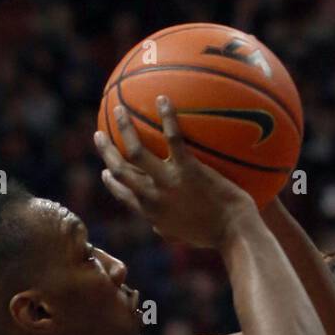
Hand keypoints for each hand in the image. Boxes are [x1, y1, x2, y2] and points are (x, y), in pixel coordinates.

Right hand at [94, 99, 252, 248]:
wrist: (235, 234)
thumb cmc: (216, 236)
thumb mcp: (184, 236)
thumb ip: (168, 227)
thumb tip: (159, 225)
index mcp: (151, 212)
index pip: (123, 194)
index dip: (112, 182)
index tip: (106, 171)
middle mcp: (153, 197)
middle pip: (121, 170)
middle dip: (106, 151)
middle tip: (99, 135)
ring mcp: (169, 182)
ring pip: (135, 151)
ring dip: (124, 128)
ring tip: (119, 108)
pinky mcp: (188, 170)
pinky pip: (173, 137)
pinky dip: (166, 116)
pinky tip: (163, 99)